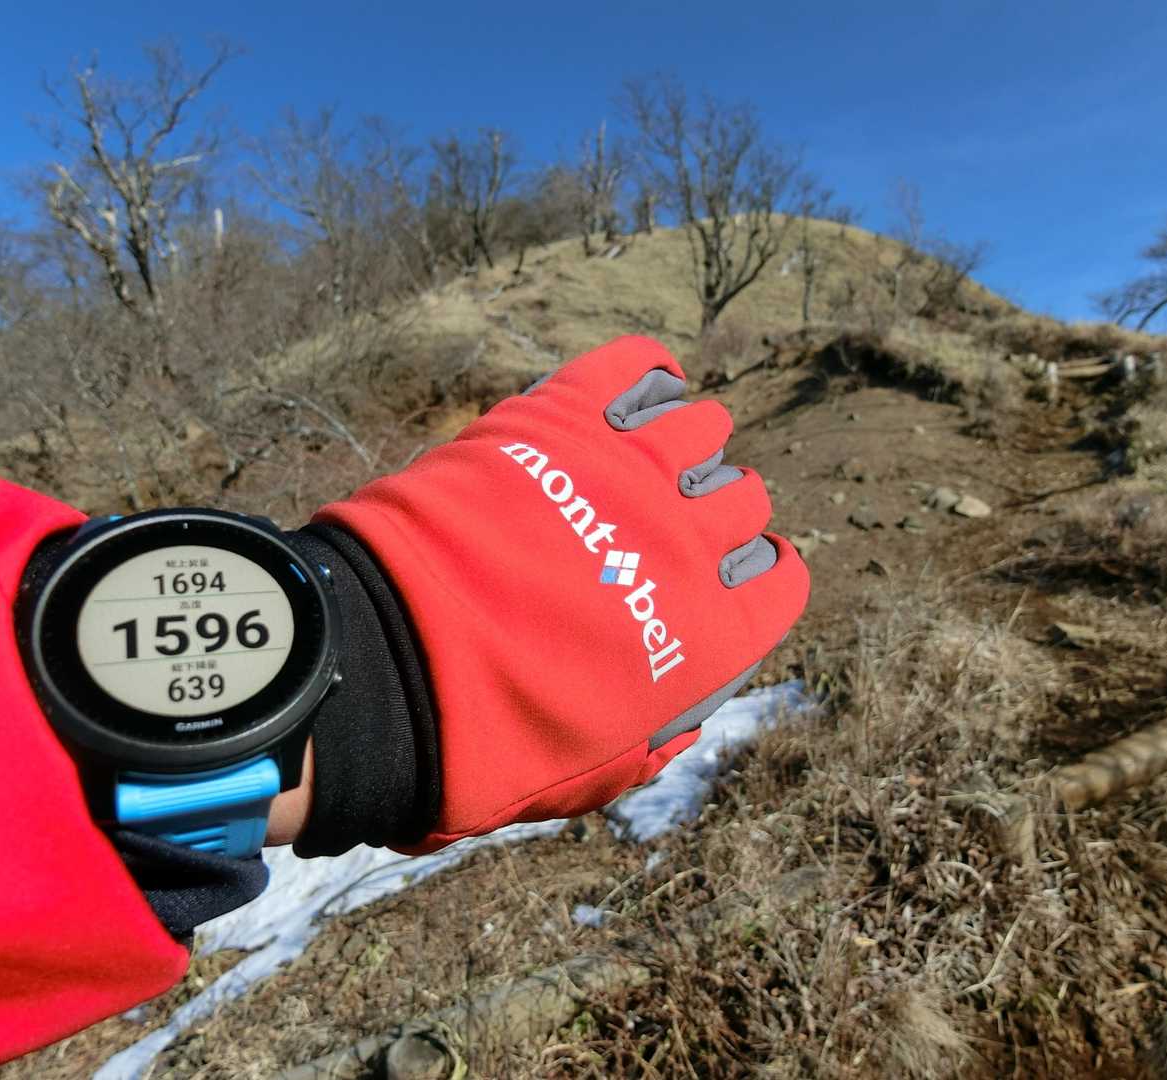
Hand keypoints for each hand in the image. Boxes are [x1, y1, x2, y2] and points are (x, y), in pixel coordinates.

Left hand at [316, 336, 808, 852]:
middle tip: (662, 527)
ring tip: (639, 464)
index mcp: (708, 633)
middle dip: (716, 513)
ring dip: (684, 446)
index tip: (724, 581)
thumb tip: (678, 721)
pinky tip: (627, 401)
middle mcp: (687, 543)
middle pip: (743, 496)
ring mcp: (627, 472)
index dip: (757, 579)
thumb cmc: (486, 741)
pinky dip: (643, 377)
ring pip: (702, 426)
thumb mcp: (587, 776)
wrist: (387, 670)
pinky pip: (634, 369)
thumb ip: (650, 744)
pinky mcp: (562, 419)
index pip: (780, 579)